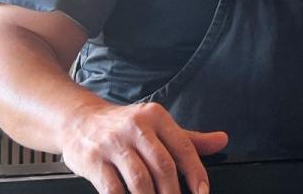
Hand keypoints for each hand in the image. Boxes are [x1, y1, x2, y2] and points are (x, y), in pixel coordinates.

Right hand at [61, 100, 226, 193]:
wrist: (80, 120)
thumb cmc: (124, 127)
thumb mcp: (158, 125)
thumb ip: (189, 138)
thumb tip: (222, 140)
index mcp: (157, 117)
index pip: (184, 147)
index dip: (196, 173)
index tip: (203, 192)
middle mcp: (136, 126)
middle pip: (163, 166)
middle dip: (173, 192)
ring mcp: (113, 143)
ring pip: (140, 179)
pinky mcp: (94, 160)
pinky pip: (113, 189)